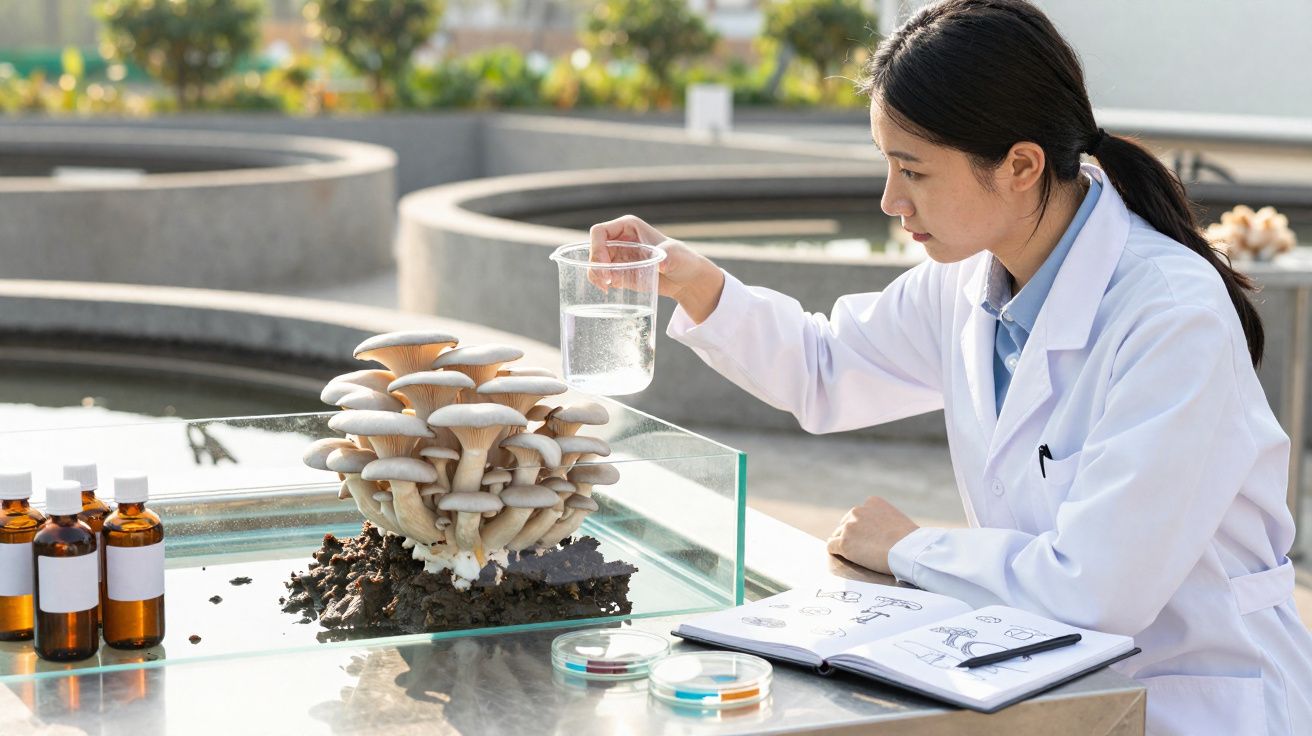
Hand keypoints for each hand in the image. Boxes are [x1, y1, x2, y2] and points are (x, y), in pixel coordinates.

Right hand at [588, 214, 724, 322]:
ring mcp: (618, 256)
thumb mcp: (677, 255)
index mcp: (628, 226)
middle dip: (595, 265)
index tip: (605, 266)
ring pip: (594, 263)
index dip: (596, 247)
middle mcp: (620, 239)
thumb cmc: (683, 259)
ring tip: (607, 287)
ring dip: (595, 275)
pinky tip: (610, 289)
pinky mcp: (619, 271)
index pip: (600, 232)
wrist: (686, 279)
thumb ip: (668, 256)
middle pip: (593, 248)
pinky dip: (601, 282)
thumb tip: (661, 262)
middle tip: (606, 281)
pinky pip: (601, 275)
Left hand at [826, 497, 919, 575]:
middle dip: (851, 534)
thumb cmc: (910, 539)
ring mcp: (849, 527)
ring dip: (844, 543)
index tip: (867, 536)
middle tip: (860, 547)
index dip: (861, 526)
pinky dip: (835, 552)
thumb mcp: (897, 519)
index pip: (859, 513)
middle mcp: (857, 511)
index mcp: (872, 502)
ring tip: (855, 554)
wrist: (908, 550)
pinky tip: (841, 556)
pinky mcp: (844, 543)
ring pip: (838, 535)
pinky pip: (831, 546)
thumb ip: (883, 520)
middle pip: (846, 523)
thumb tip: (879, 531)